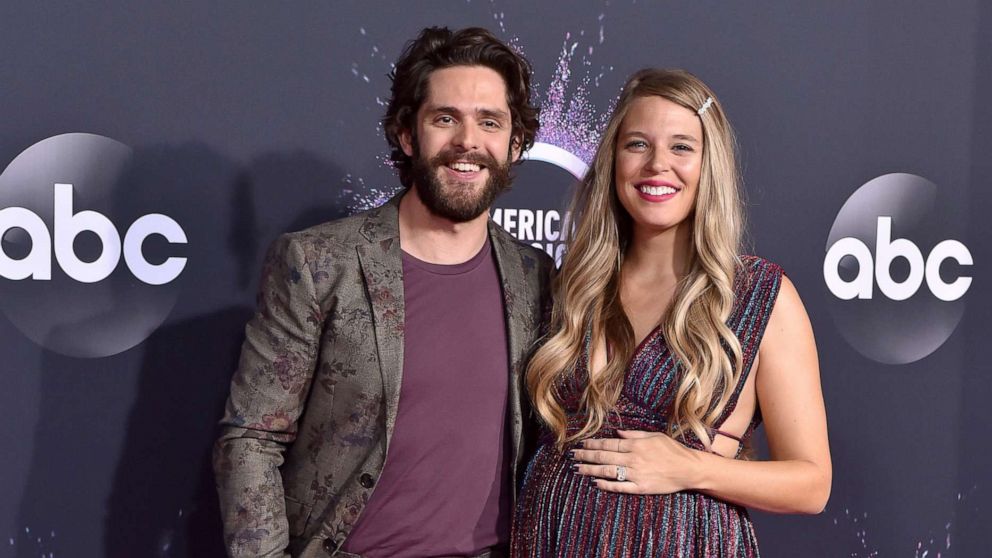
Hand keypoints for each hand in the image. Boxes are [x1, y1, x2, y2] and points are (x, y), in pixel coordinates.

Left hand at [570, 430, 702, 493]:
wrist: (689, 469)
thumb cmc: (673, 450)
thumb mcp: (654, 436)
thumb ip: (634, 434)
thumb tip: (617, 432)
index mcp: (635, 444)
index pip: (608, 443)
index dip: (592, 444)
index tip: (581, 444)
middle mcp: (632, 459)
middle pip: (603, 456)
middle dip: (586, 456)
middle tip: (572, 456)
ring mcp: (635, 474)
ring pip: (607, 471)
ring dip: (590, 470)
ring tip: (577, 469)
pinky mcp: (640, 488)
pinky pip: (619, 487)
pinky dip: (606, 485)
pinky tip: (595, 483)